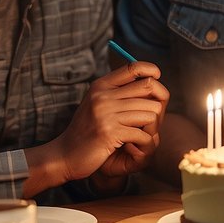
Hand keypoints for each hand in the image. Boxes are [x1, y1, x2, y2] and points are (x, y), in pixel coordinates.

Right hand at [26, 62, 168, 192]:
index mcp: (101, 86)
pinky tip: (134, 145)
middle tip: (150, 120)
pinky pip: (144, 134)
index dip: (151, 70)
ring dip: (152, 127)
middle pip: (149, 86)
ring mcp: (106, 114)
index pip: (133, 67)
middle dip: (156, 104)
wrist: (65, 155)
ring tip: (141, 134)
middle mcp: (103, 96)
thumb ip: (117, 92)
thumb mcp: (97, 105)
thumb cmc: (87, 131)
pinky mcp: (110, 133)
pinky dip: (144, 142)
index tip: (157, 77)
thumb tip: (150, 80)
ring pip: (151, 112)